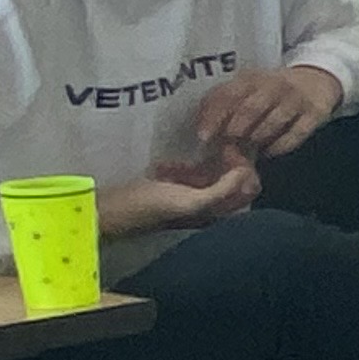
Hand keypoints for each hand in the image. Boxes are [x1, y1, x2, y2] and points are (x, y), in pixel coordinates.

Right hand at [98, 161, 259, 237]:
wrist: (109, 211)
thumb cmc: (150, 208)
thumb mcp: (190, 201)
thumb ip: (221, 191)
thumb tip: (244, 173)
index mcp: (217, 214)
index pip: (249, 188)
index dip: (245, 168)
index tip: (228, 150)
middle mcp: (208, 208)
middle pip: (233, 180)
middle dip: (226, 162)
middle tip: (215, 145)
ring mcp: (188, 199)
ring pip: (210, 175)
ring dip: (201, 163)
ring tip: (190, 154)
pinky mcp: (169, 191)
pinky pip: (186, 175)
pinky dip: (180, 168)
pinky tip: (163, 167)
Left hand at [193, 63, 337, 155]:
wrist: (315, 81)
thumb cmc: (270, 91)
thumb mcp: (246, 89)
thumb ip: (224, 105)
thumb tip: (203, 133)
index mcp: (250, 78)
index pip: (228, 95)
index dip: (213, 117)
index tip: (203, 137)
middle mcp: (273, 85)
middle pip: (249, 110)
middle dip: (235, 131)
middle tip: (228, 148)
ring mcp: (296, 99)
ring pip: (272, 123)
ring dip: (256, 140)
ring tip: (248, 150)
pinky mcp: (315, 114)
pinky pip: (294, 135)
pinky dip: (278, 147)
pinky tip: (269, 151)